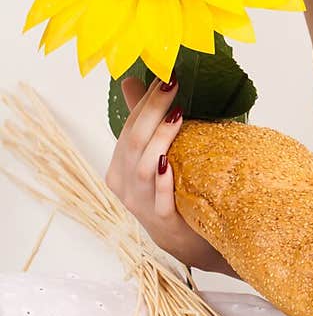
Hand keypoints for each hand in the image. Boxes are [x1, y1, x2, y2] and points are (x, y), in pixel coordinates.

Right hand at [104, 74, 216, 268]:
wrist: (188, 238)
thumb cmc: (172, 191)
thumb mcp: (155, 153)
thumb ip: (143, 119)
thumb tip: (131, 80)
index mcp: (120, 166)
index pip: (129, 127)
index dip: (146, 101)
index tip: (166, 76)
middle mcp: (125, 185)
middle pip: (134, 142)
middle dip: (153, 110)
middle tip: (173, 86)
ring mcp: (141, 205)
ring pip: (144, 168)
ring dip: (159, 140)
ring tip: (176, 116)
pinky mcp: (162, 221)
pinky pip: (159, 199)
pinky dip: (163, 181)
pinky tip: (169, 164)